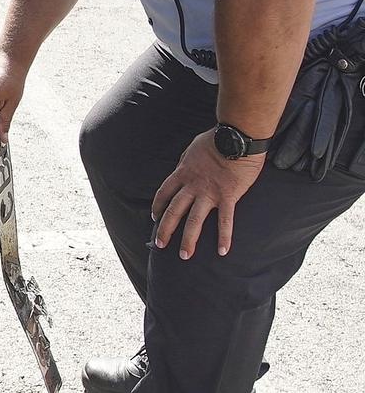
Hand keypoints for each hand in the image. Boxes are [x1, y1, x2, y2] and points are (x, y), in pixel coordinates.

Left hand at [151, 130, 263, 258]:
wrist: (237, 137)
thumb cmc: (217, 139)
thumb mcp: (193, 149)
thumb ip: (187, 161)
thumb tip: (184, 166)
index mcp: (182, 173)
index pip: (163, 193)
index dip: (158, 206)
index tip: (155, 216)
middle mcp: (191, 186)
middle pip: (173, 211)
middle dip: (165, 229)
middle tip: (160, 244)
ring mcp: (209, 193)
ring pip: (193, 220)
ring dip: (188, 240)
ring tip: (184, 255)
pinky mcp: (228, 197)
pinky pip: (225, 221)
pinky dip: (224, 237)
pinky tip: (223, 251)